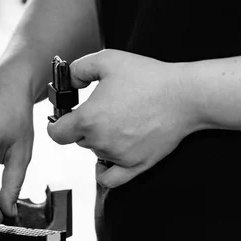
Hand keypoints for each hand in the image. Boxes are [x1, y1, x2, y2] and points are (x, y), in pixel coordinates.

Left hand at [47, 49, 196, 187]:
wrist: (185, 95)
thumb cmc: (148, 77)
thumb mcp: (107, 60)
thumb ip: (78, 69)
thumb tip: (68, 82)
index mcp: (88, 120)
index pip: (56, 133)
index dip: (56, 124)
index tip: (62, 118)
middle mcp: (99, 142)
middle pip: (78, 140)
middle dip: (84, 127)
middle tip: (103, 110)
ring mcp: (117, 157)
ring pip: (95, 153)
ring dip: (99, 141)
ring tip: (119, 121)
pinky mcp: (136, 165)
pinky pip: (110, 179)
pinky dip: (104, 172)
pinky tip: (106, 161)